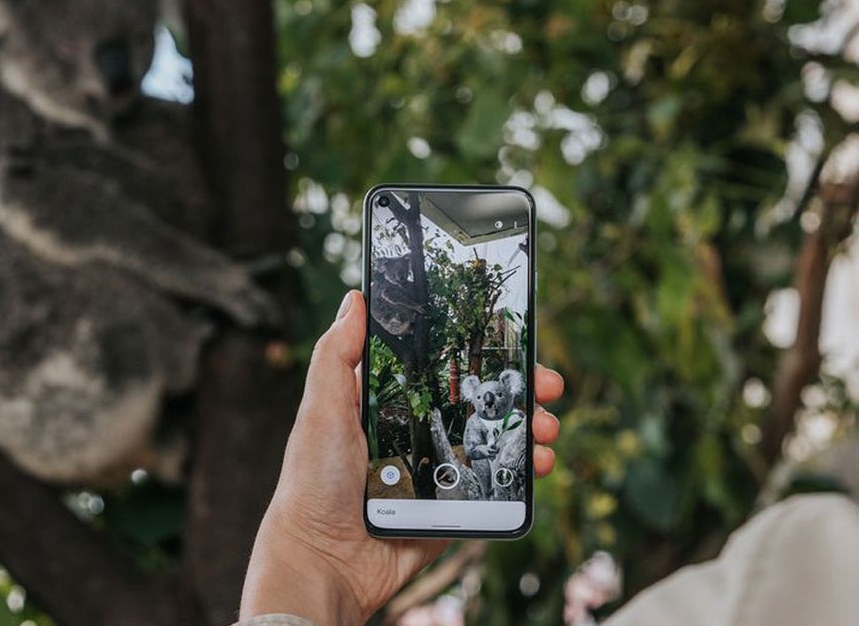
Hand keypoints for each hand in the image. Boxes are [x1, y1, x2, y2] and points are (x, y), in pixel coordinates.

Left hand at [240, 290, 563, 624]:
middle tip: (548, 384)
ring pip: (495, 437)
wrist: (325, 560)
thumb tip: (355, 299)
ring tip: (546, 428)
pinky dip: (523, 471)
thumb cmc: (312, 482)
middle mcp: (415, 429)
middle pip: (478, 397)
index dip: (477, 349)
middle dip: (517, 388)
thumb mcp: (321, 409)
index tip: (511, 335)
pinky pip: (496, 482)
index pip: (439, 363)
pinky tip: (537, 463)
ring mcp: (437, 467)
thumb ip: (336, 356)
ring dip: (528, 426)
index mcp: (386, 401)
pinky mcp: (452, 504)